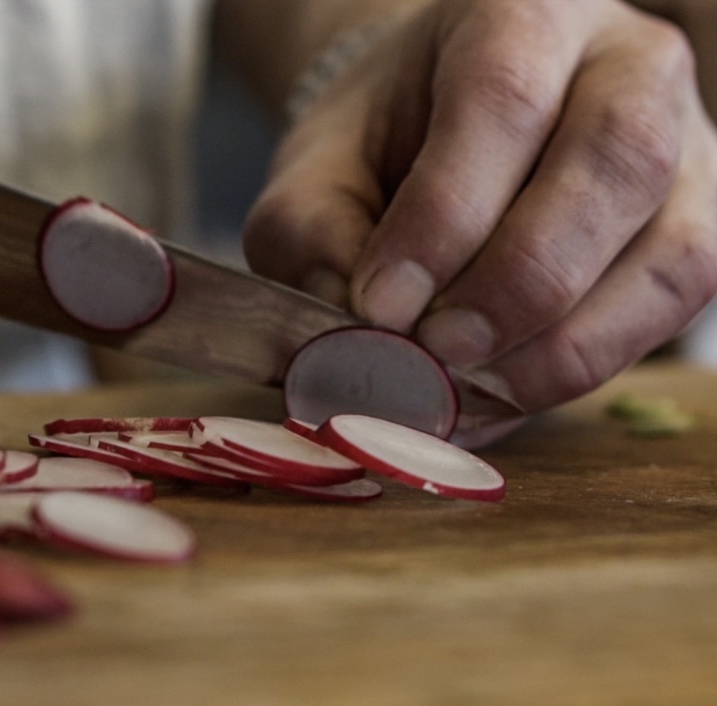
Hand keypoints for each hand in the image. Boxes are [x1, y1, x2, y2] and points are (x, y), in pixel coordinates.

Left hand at [243, 0, 716, 412]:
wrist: (442, 130)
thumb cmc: (384, 142)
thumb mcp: (320, 168)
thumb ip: (312, 232)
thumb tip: (352, 327)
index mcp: (523, 14)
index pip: (501, 100)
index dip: (443, 216)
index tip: (381, 304)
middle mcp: (628, 65)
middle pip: (613, 163)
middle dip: (514, 284)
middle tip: (434, 350)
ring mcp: (685, 146)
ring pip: (669, 251)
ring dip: (562, 342)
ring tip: (470, 380)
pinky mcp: (698, 224)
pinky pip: (674, 304)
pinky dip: (591, 361)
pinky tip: (510, 383)